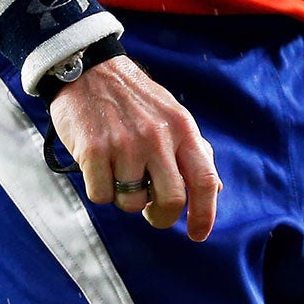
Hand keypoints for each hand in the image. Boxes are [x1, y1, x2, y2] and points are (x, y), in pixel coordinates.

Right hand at [49, 56, 221, 239]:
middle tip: (151, 213)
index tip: (198, 234)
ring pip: (132, 203)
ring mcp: (125, 144)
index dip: (205, 214)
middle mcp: (157, 137)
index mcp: (182, 128)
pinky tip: (99, 166)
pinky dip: (100, 189)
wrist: (88, 69)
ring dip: (125, 197)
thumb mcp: (172, 115)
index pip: (204, 180)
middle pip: (172, 200)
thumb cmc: (133, 98)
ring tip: (119, 171)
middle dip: (162, 216)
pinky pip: (102, 195)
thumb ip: (193, 150)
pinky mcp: (94, 151)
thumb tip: (214, 188)